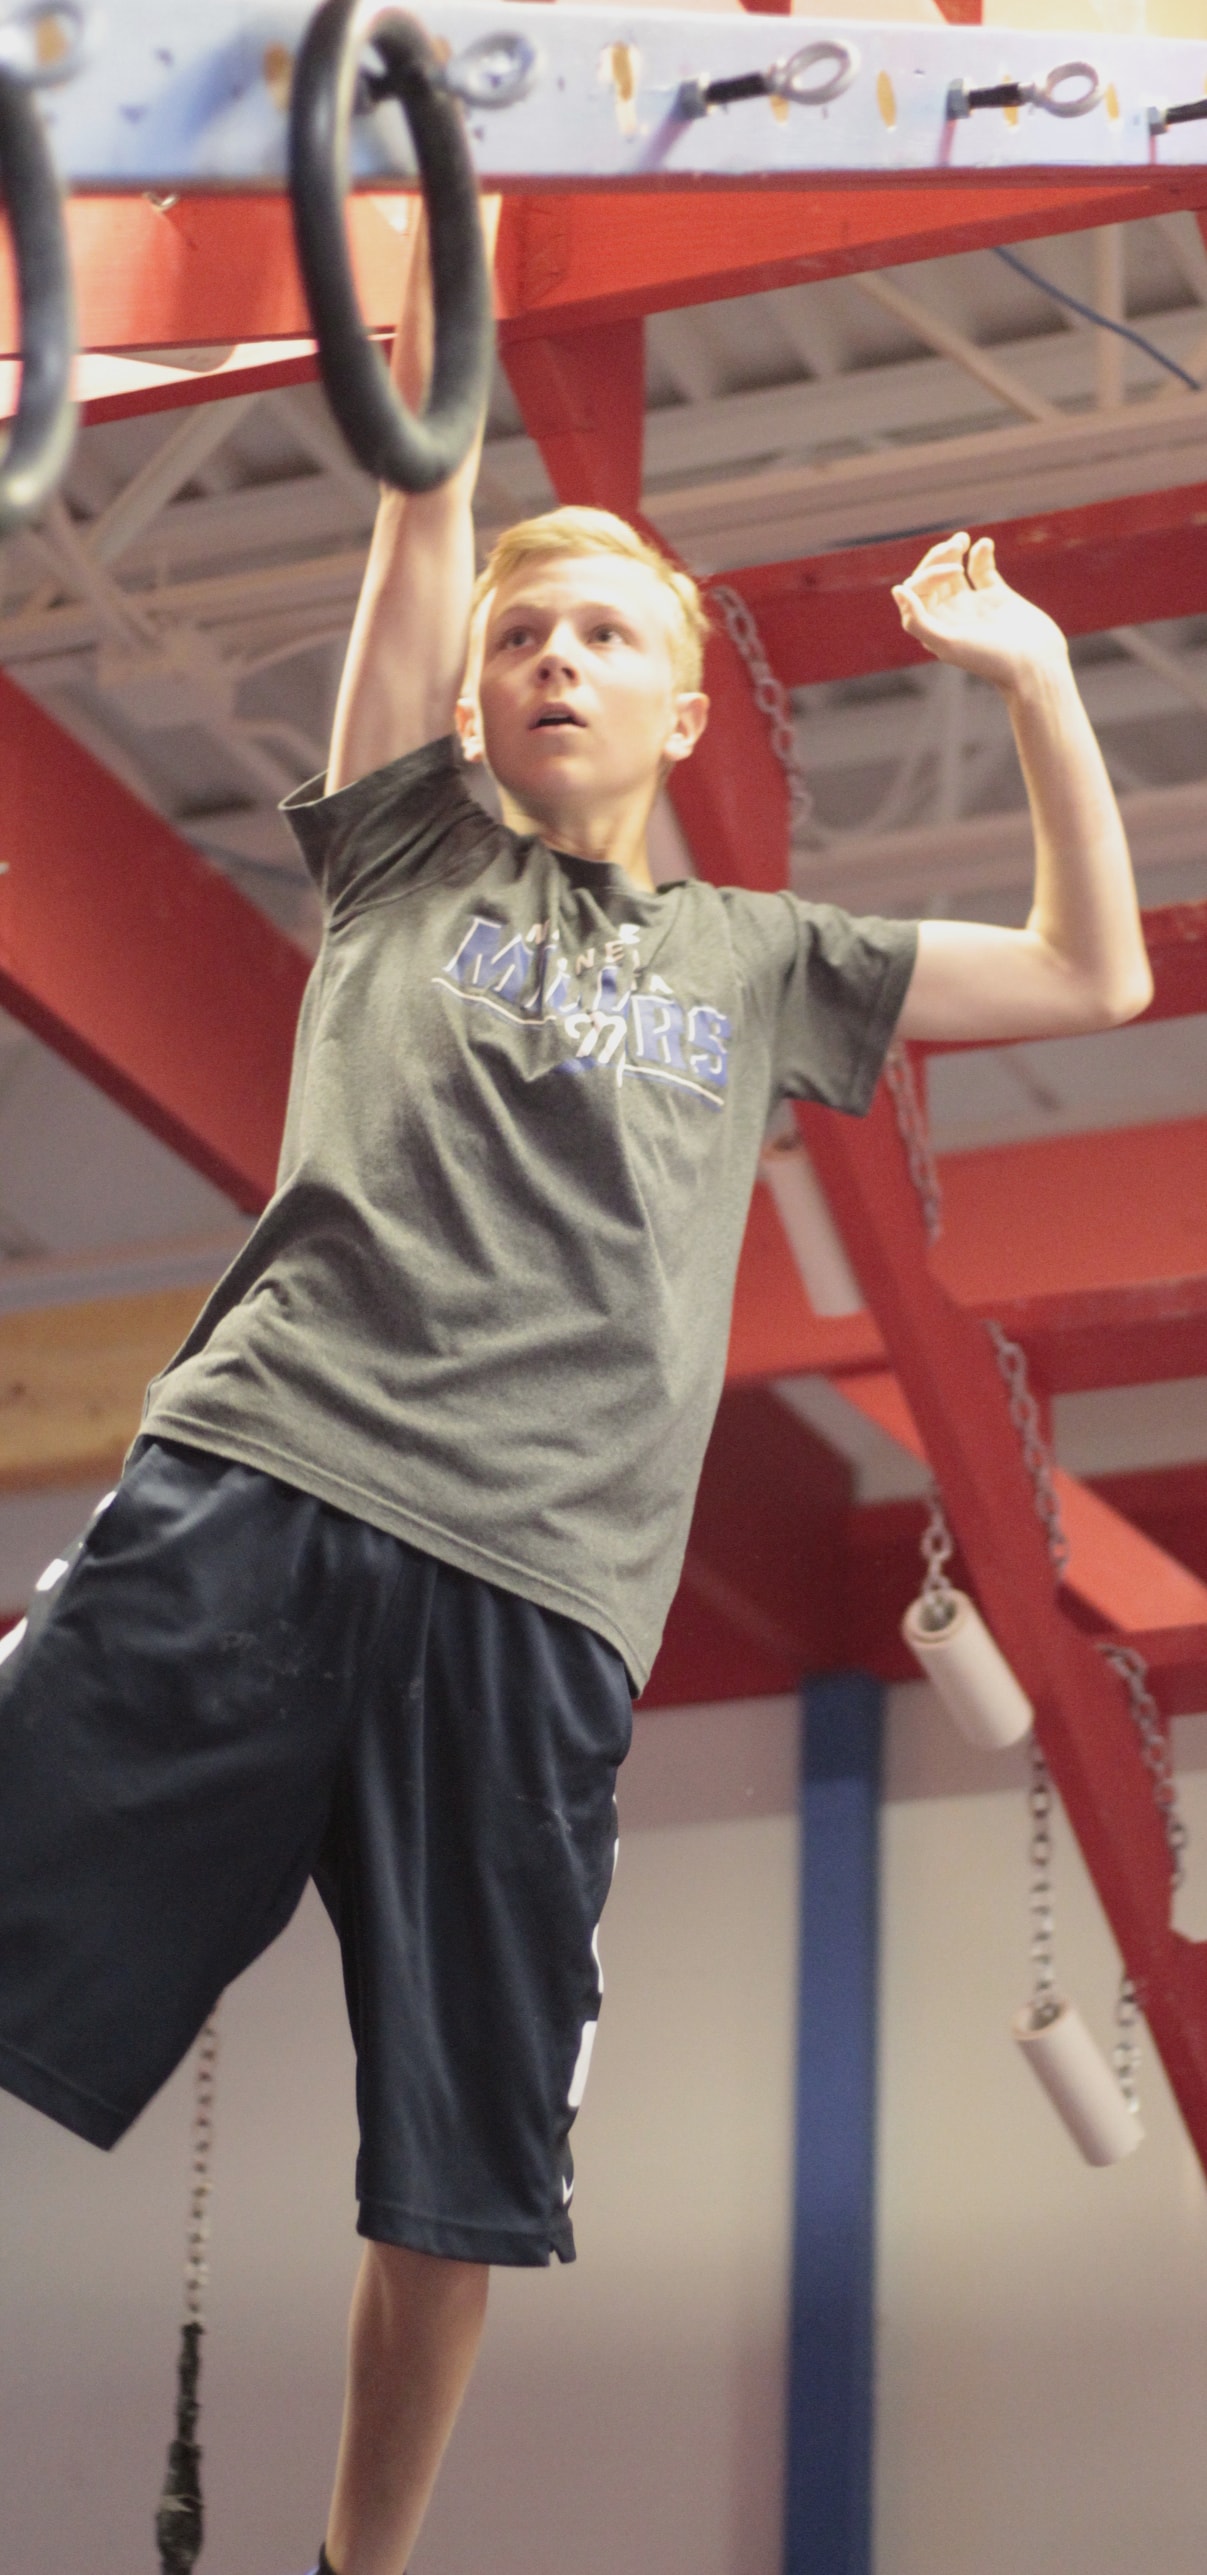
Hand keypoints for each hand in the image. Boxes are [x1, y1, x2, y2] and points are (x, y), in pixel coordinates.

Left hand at [891, 533, 1068, 692]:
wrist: (1034, 665)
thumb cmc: (991, 660)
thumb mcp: (948, 645)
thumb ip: (917, 621)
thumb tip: (898, 590)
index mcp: (935, 627)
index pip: (917, 590)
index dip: (930, 573)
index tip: (955, 570)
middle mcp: (950, 616)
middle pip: (932, 577)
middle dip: (939, 557)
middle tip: (956, 544)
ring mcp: (973, 605)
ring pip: (954, 570)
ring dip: (954, 551)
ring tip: (964, 539)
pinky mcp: (997, 597)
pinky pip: (981, 569)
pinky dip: (981, 554)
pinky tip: (985, 544)